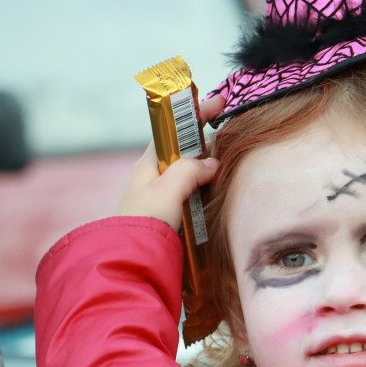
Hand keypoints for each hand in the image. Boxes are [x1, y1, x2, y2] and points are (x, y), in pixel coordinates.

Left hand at [114, 95, 224, 229]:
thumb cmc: (145, 223)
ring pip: (191, 176)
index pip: (172, 132)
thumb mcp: (167, 190)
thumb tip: (212, 163)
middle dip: (207, 143)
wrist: (132, 263)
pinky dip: (208, 191)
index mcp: (149, 166)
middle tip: (232, 137)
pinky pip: (194, 197)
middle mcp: (155, 180)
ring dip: (210, 169)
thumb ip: (189, 170)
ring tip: (233, 163)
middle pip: (185, 153)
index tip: (218, 103)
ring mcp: (164, 200)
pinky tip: (221, 192)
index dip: (194, 116)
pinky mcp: (173, 219)